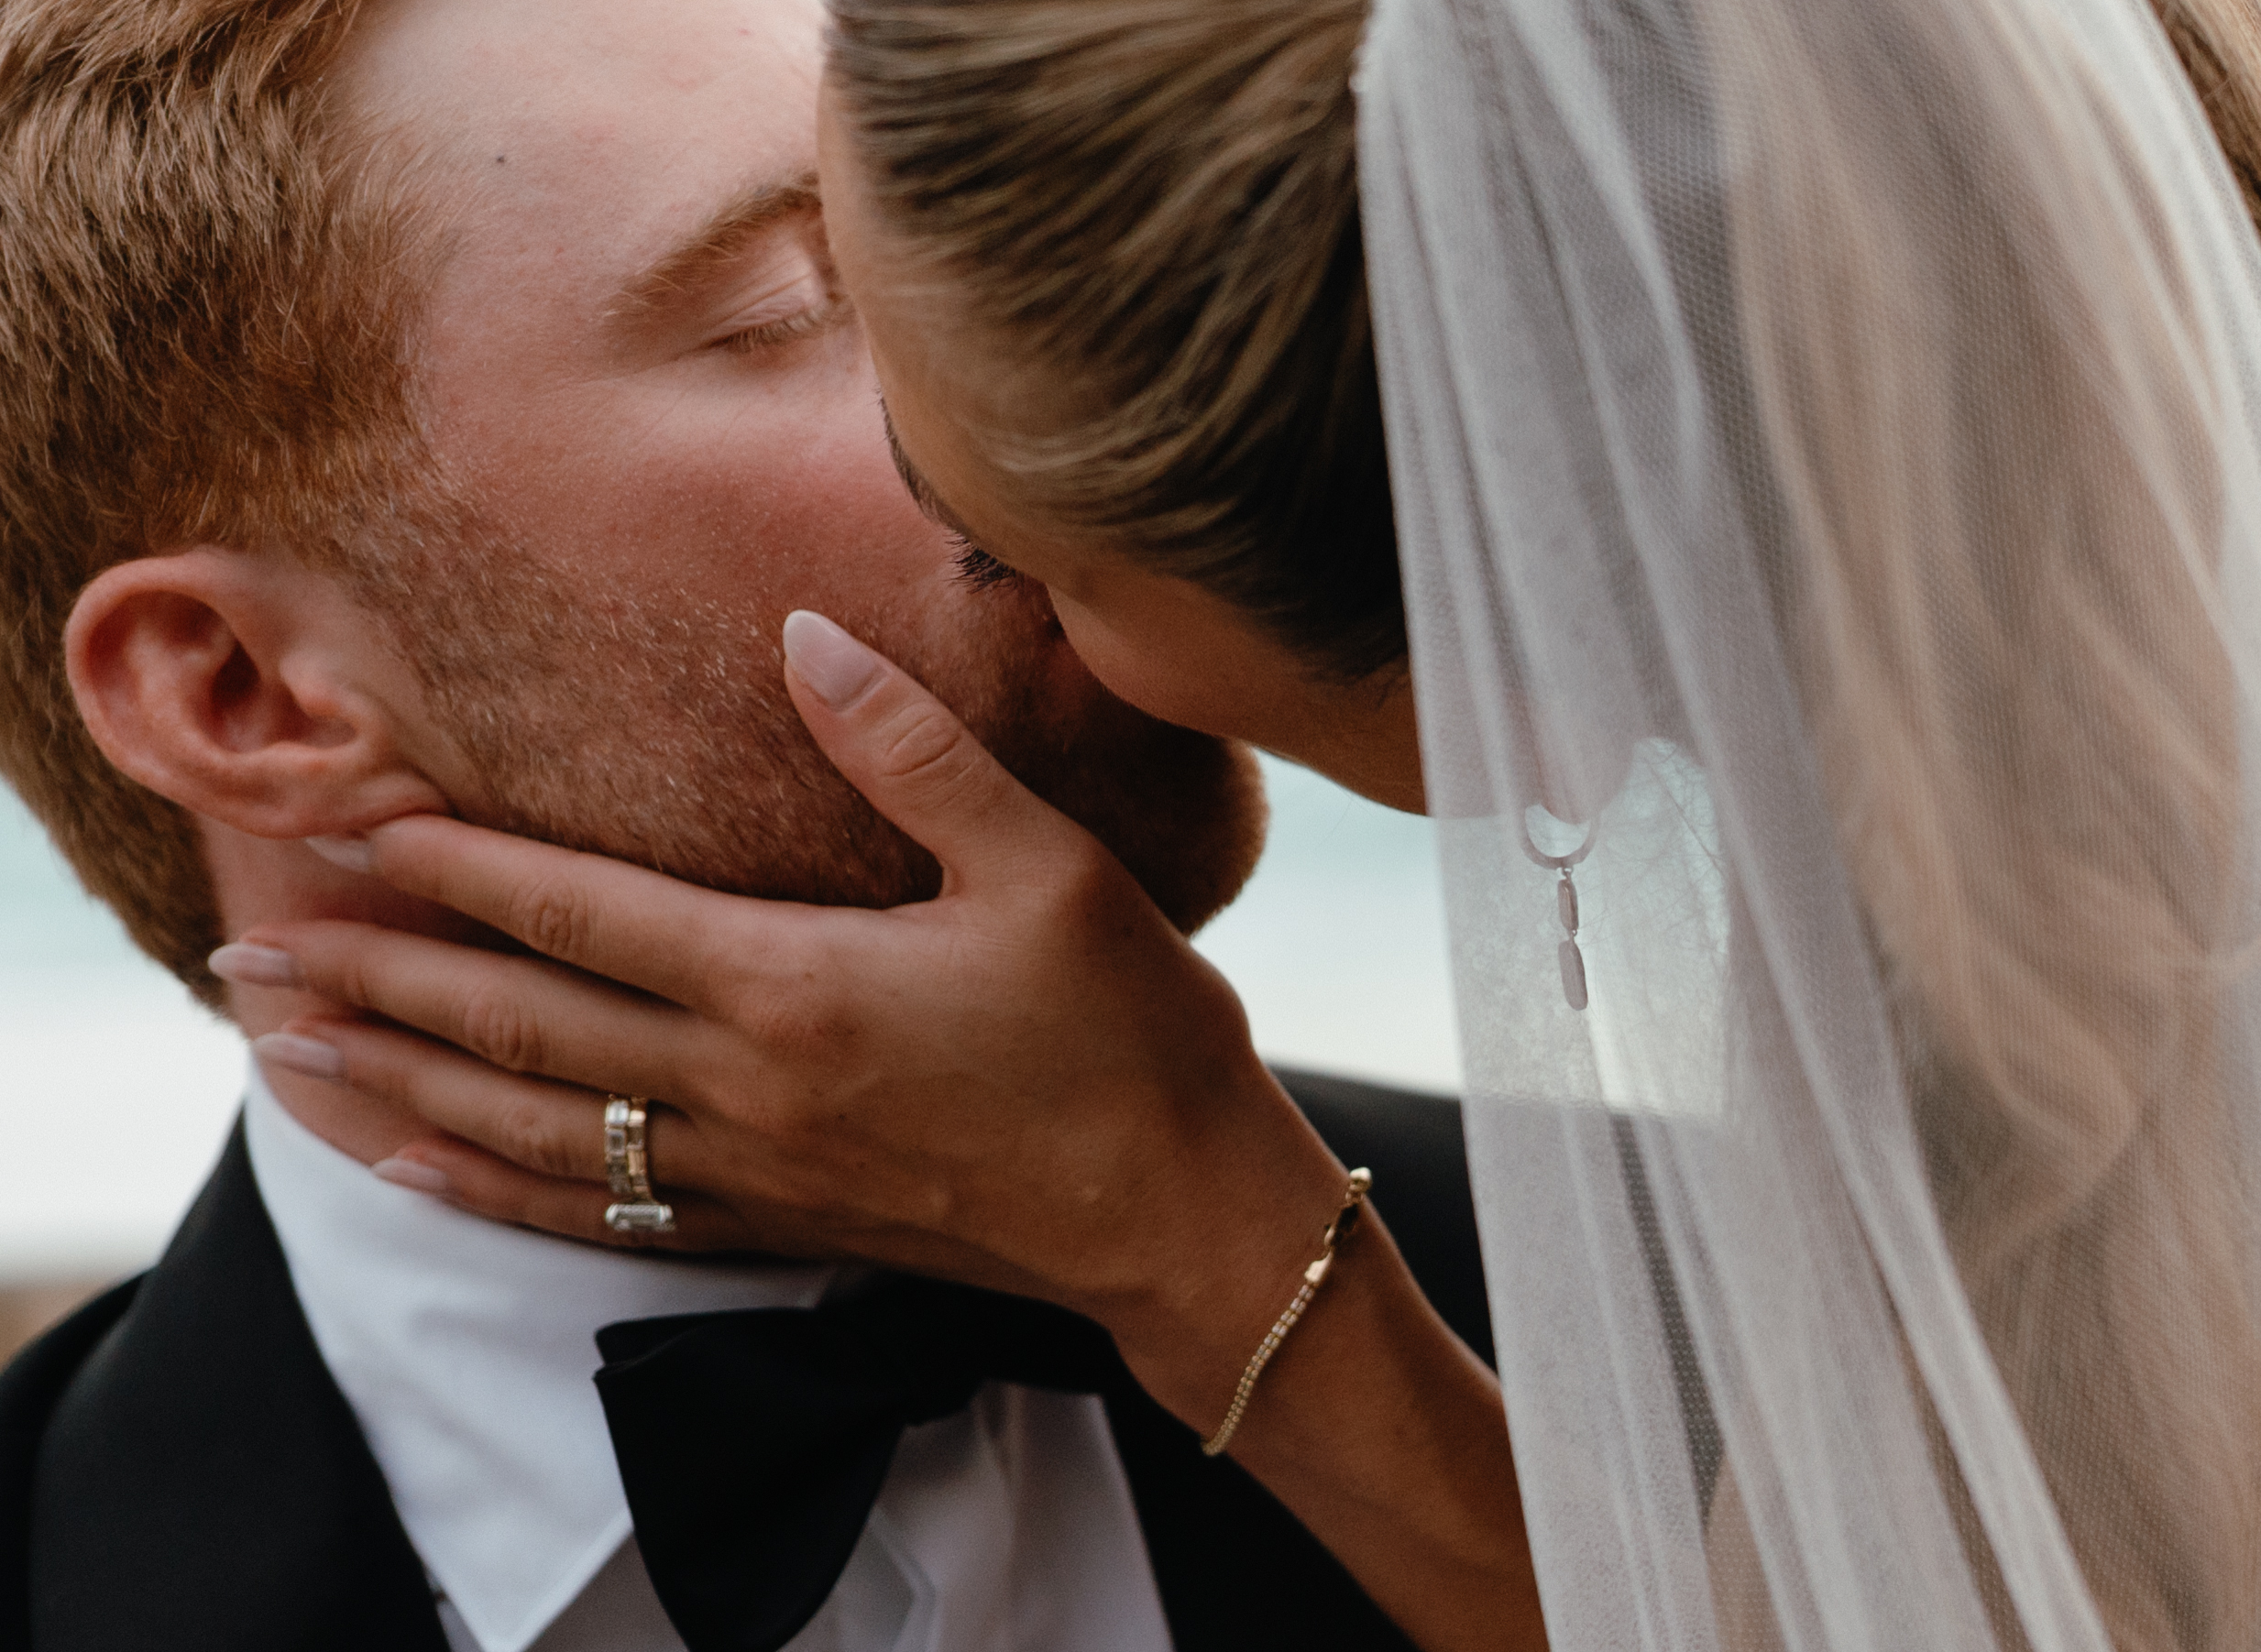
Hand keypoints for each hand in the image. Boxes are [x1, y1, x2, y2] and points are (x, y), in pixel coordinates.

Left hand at [223, 610, 1343, 1425]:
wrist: (1179, 1216)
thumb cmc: (1128, 1035)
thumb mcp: (1046, 866)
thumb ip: (912, 751)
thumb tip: (801, 638)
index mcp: (793, 985)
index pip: (581, 911)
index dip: (457, 862)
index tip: (351, 822)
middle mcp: (742, 1087)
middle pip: (515, 1026)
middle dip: (372, 984)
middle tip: (247, 957)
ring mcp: (749, 1170)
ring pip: (527, 1130)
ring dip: (395, 1088)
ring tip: (285, 1055)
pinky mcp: (775, 1224)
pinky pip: (594, 1217)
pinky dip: (489, 1189)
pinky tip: (419, 1168)